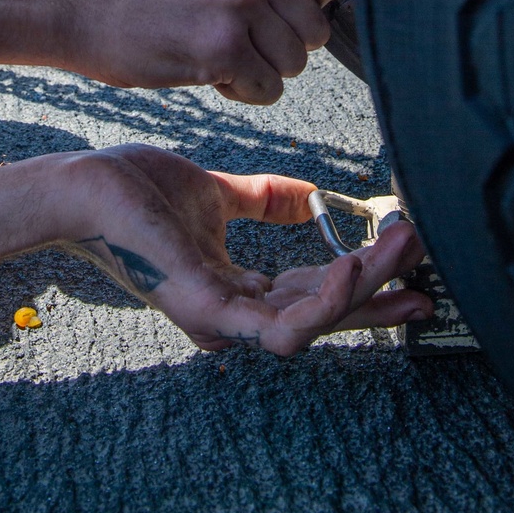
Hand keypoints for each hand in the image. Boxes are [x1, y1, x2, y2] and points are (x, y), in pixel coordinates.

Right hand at [0, 0, 347, 104]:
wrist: (83, 7)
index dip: (306, 5)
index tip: (270, 11)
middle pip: (316, 29)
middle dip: (280, 44)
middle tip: (232, 35)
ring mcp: (238, 0)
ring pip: (295, 63)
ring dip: (260, 70)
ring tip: (215, 50)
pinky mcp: (222, 46)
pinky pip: (268, 90)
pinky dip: (240, 91)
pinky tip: (205, 69)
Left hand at [0, 144, 432, 352]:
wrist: (88, 187)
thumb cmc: (138, 193)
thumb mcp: (218, 194)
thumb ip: (262, 201)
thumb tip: (310, 197)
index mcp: (242, 291)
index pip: (318, 297)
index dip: (368, 284)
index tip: (413, 262)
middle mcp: (237, 315)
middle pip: (327, 317)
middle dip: (382, 291)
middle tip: (425, 259)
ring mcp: (222, 318)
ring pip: (313, 325)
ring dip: (364, 292)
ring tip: (400, 248)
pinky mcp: (208, 308)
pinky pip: (276, 325)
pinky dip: (322, 302)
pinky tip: (351, 265)